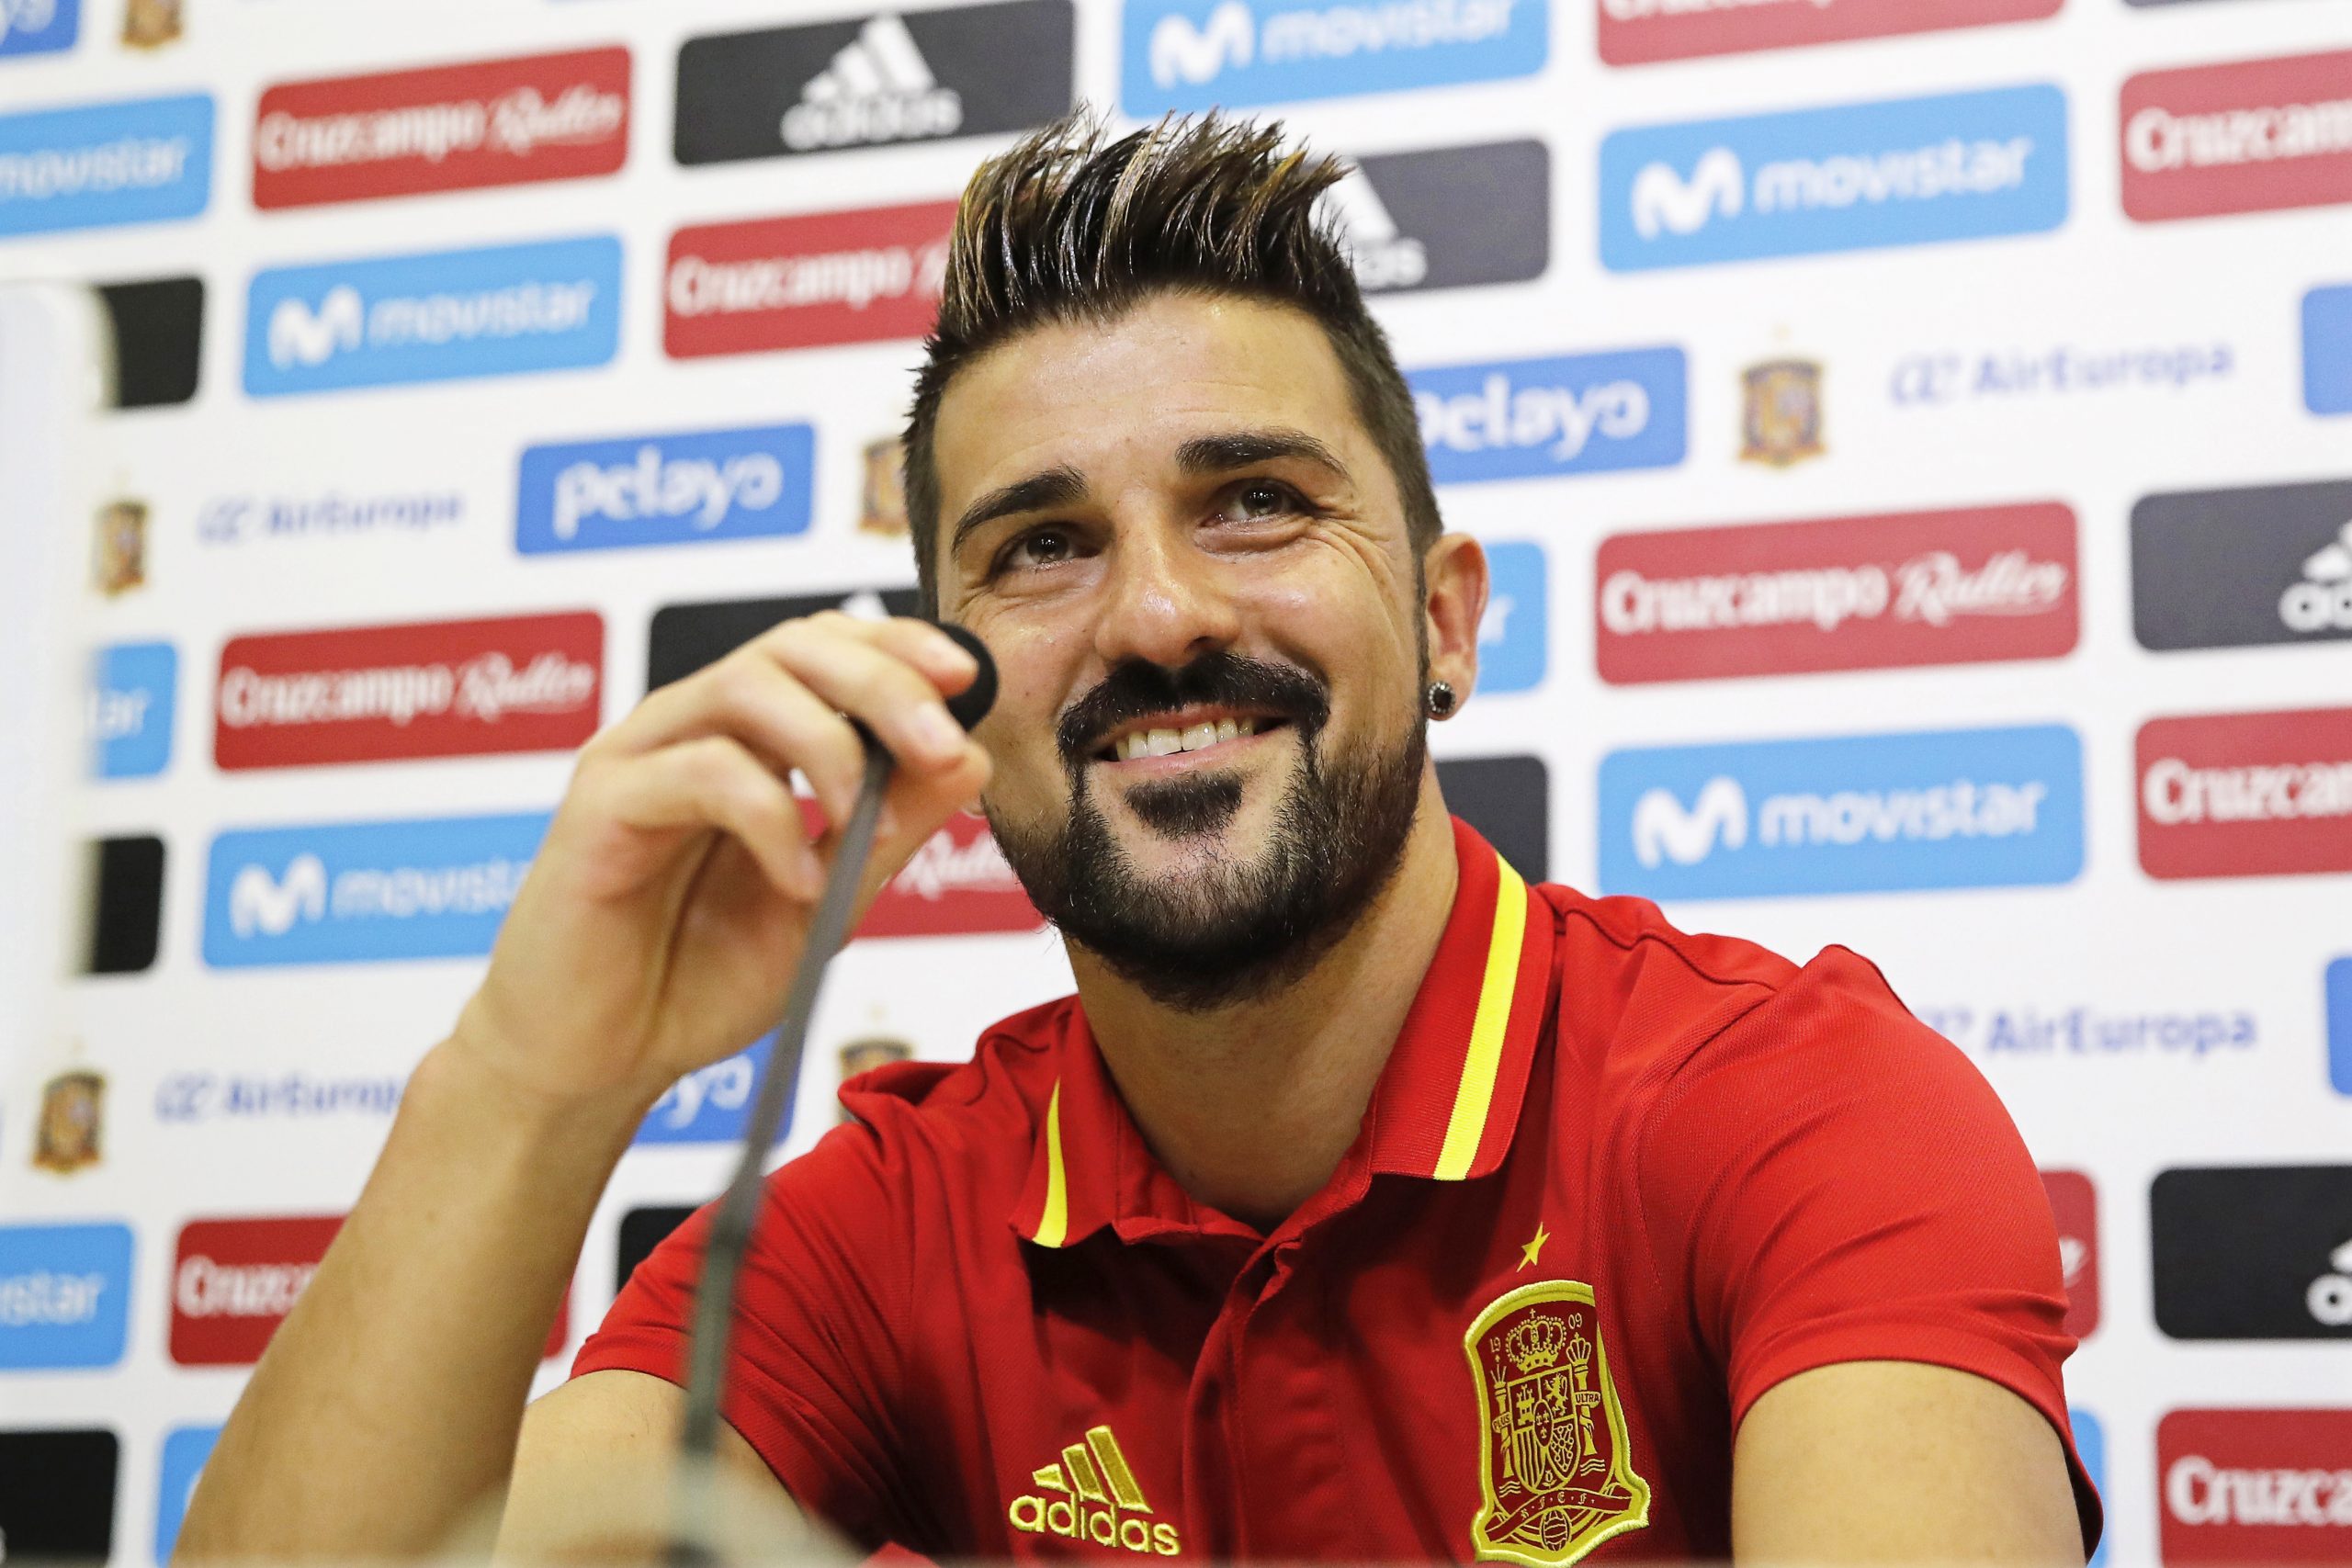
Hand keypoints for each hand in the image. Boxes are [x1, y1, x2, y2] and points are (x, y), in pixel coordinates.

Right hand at [450, 613, 990, 1113]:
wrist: (598, 1063)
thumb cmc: (696, 978)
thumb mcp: (828, 901)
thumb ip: (891, 829)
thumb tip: (971, 756)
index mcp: (744, 738)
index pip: (823, 648)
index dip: (897, 647)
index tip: (966, 676)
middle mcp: (689, 728)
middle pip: (791, 647)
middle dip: (882, 683)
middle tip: (940, 745)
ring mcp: (638, 758)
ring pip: (744, 687)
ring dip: (830, 744)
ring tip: (864, 819)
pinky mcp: (600, 805)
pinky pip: (700, 772)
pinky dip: (770, 820)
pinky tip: (797, 884)